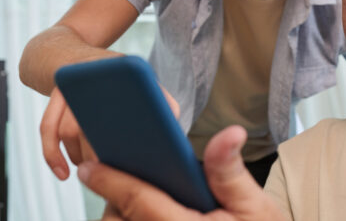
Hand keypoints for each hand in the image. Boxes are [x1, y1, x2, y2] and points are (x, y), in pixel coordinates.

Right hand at [41, 84, 180, 180]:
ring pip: (65, 130)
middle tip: (111, 172)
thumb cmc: (113, 73)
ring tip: (94, 173)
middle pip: (87, 122)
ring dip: (77, 157)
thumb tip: (172, 120)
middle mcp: (87, 77)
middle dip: (96, 153)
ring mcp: (66, 88)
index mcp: (113, 70)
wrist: (74, 56)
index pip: (118, 101)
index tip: (127, 154)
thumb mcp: (138, 75)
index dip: (119, 131)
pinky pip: (46, 129)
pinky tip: (62, 174)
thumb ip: (158, 95)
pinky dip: (51, 155)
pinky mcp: (52, 99)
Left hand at [78, 125, 283, 220]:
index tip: (89, 167)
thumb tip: (229, 133)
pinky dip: (131, 220)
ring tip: (128, 194)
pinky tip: (140, 211)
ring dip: (122, 216)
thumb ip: (231, 172)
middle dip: (115, 201)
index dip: (111, 182)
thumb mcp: (256, 206)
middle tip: (117, 176)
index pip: (139, 202)